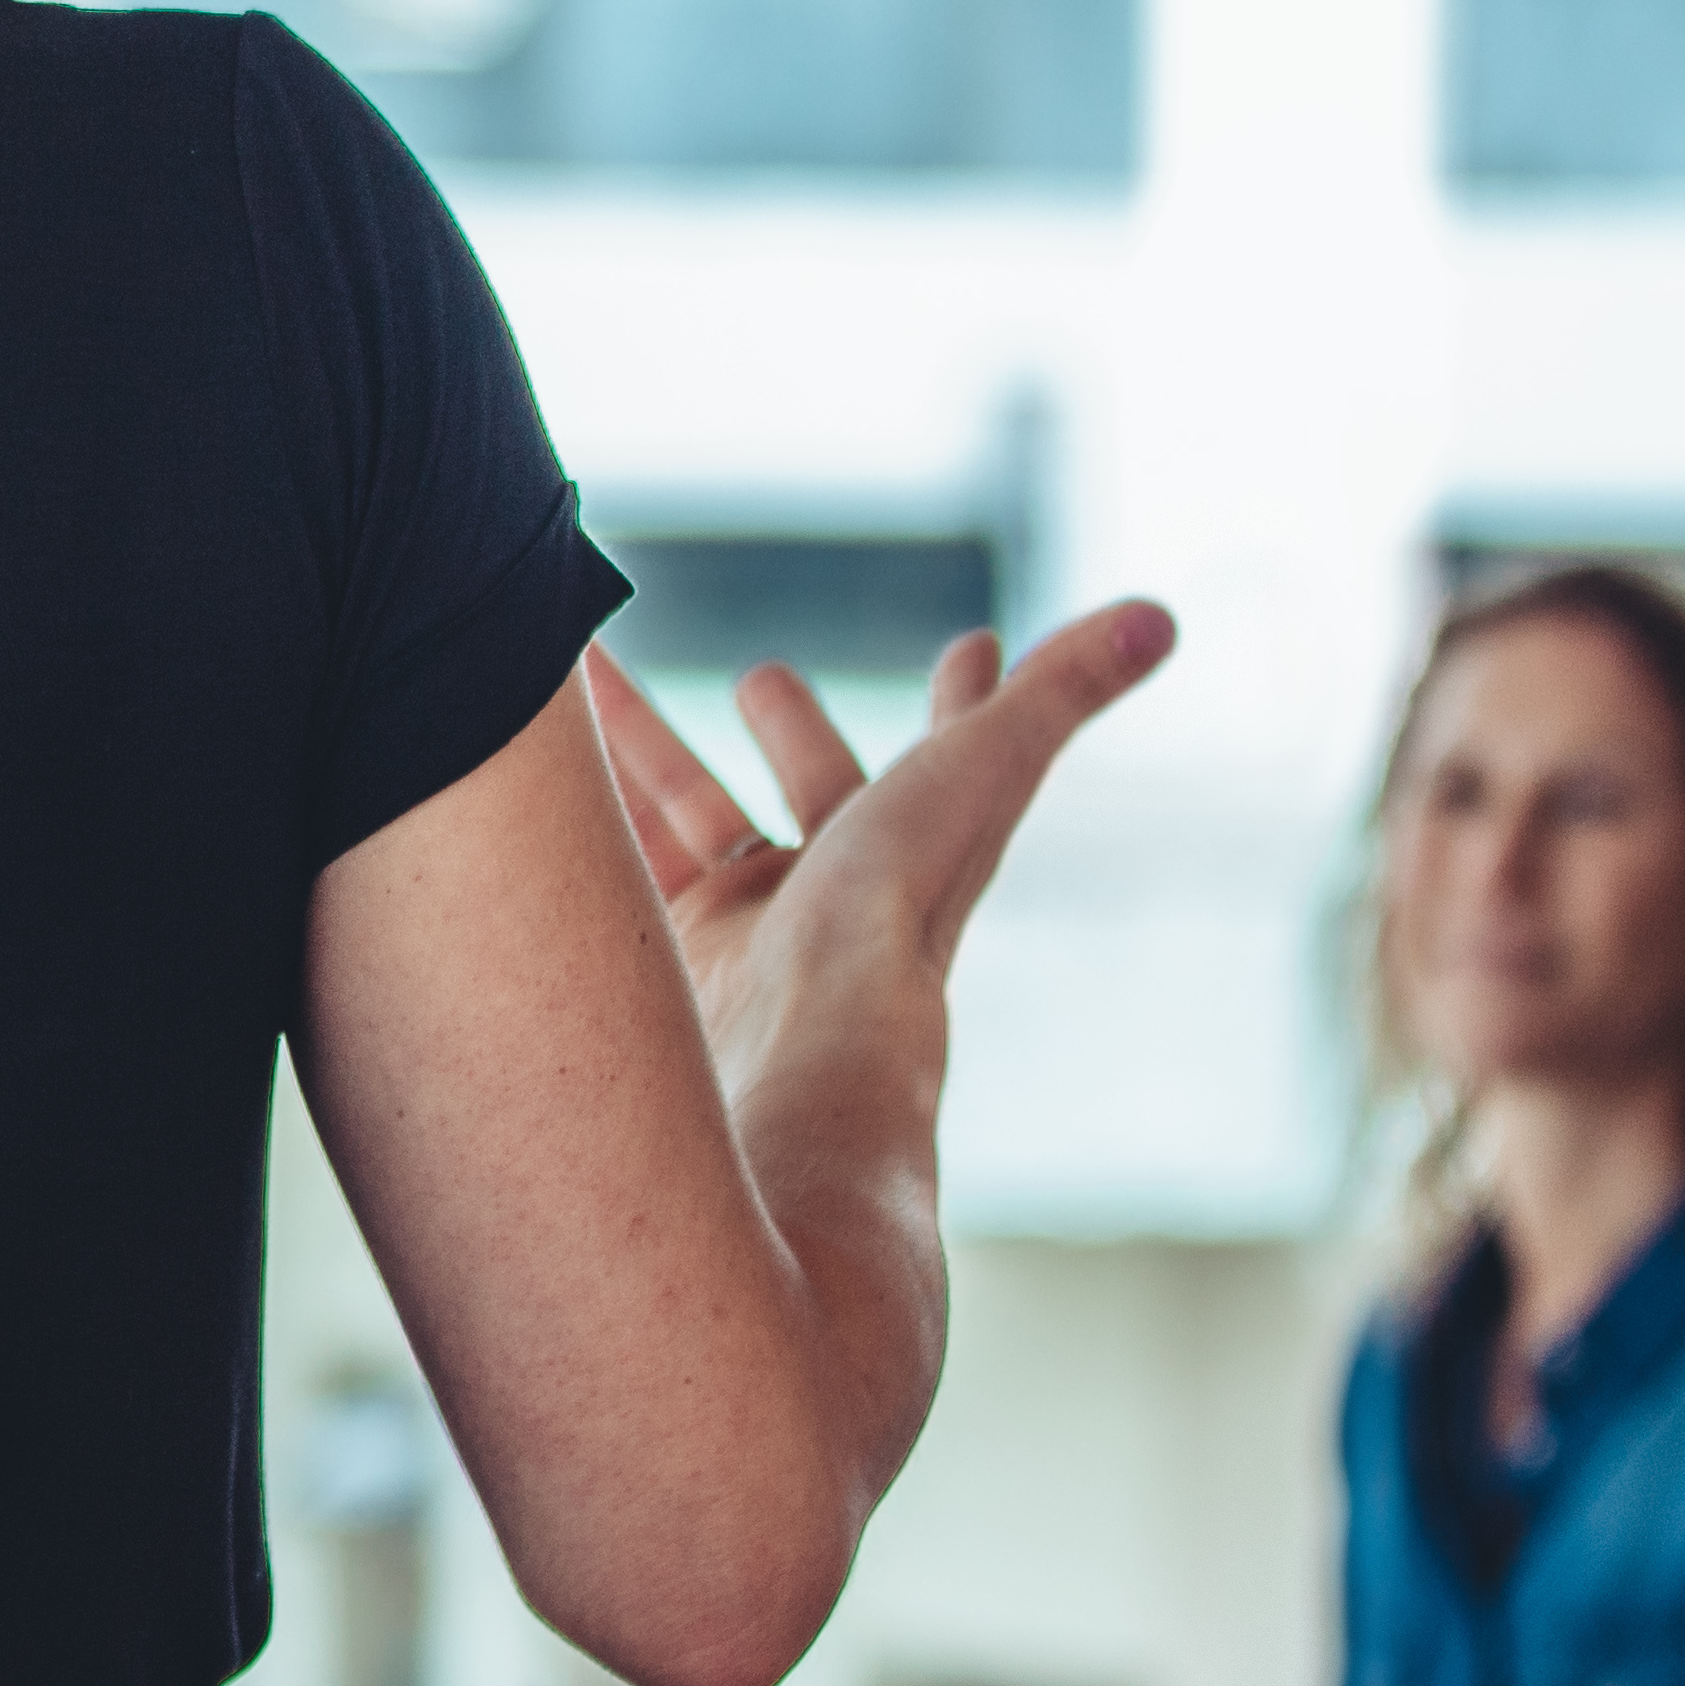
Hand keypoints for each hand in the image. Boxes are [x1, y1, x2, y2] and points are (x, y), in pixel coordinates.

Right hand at [578, 607, 1174, 1113]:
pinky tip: (525, 783)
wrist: (791, 1067)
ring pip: (689, 820)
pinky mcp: (662, 966)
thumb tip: (1160, 618)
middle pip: (815, 790)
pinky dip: (580, 821)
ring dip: (644, 751)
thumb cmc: (892, 919)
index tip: (975, 650)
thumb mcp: (978, 771)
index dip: (967, 703)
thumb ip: (1056, 695)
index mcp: (918, 852)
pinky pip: (618, 873)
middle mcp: (837, 899)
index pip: (954, 757)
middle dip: (789, 732)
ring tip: (585, 685)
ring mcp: (744, 936)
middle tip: (764, 676)